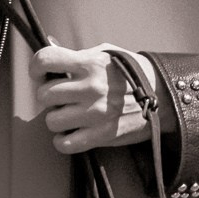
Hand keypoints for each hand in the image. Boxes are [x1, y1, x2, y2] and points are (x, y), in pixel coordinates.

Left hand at [32, 43, 149, 155]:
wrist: (162, 95)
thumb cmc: (130, 72)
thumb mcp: (105, 54)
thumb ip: (77, 55)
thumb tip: (50, 53)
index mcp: (89, 64)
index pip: (45, 60)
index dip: (36, 67)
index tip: (40, 74)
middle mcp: (90, 88)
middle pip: (44, 95)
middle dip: (49, 96)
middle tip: (61, 97)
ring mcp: (95, 113)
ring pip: (51, 121)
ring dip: (57, 119)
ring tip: (69, 114)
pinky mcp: (101, 135)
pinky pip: (64, 144)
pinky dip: (64, 141)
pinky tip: (72, 133)